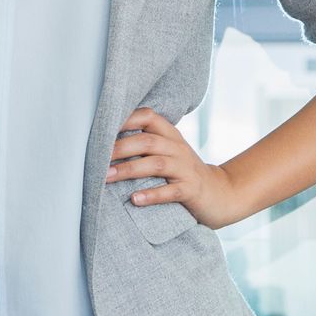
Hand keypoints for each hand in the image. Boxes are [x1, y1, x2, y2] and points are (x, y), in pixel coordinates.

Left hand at [104, 108, 240, 230]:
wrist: (221, 194)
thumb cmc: (184, 172)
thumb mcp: (168, 152)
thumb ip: (145, 144)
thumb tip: (104, 142)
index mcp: (170, 135)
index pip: (148, 116)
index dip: (125, 118)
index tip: (100, 126)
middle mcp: (178, 148)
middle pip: (147, 141)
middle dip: (119, 148)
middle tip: (94, 158)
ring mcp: (186, 169)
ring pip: (156, 164)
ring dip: (129, 170)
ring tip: (106, 177)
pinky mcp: (191, 190)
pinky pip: (171, 191)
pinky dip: (152, 195)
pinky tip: (134, 199)